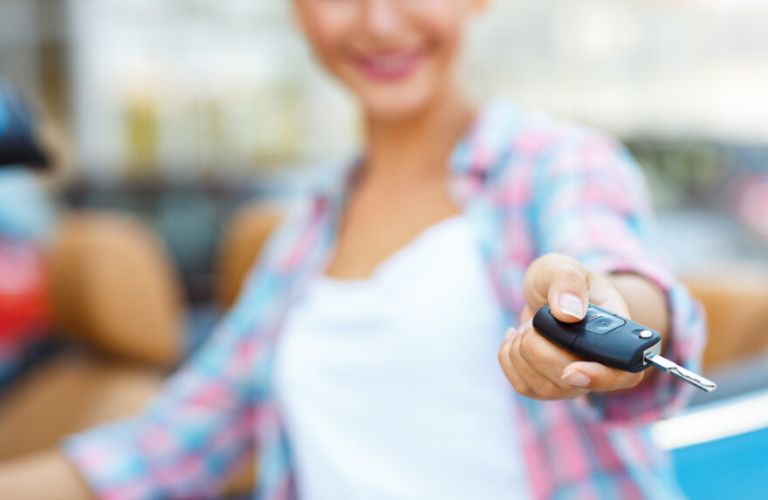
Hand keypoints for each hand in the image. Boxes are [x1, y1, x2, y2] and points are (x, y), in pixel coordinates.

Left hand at [498, 253, 643, 399]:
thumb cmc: (562, 281)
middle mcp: (598, 366)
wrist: (547, 294)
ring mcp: (573, 381)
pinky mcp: (545, 387)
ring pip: (544, 387)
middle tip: (533, 321)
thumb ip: (567, 282)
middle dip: (539, 348)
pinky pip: (523, 385)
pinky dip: (508, 357)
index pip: (623, 374)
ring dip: (521, 351)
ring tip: (527, 327)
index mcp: (615, 336)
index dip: (601, 377)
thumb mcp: (563, 267)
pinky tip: (515, 337)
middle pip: (569, 381)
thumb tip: (568, 314)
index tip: (572, 370)